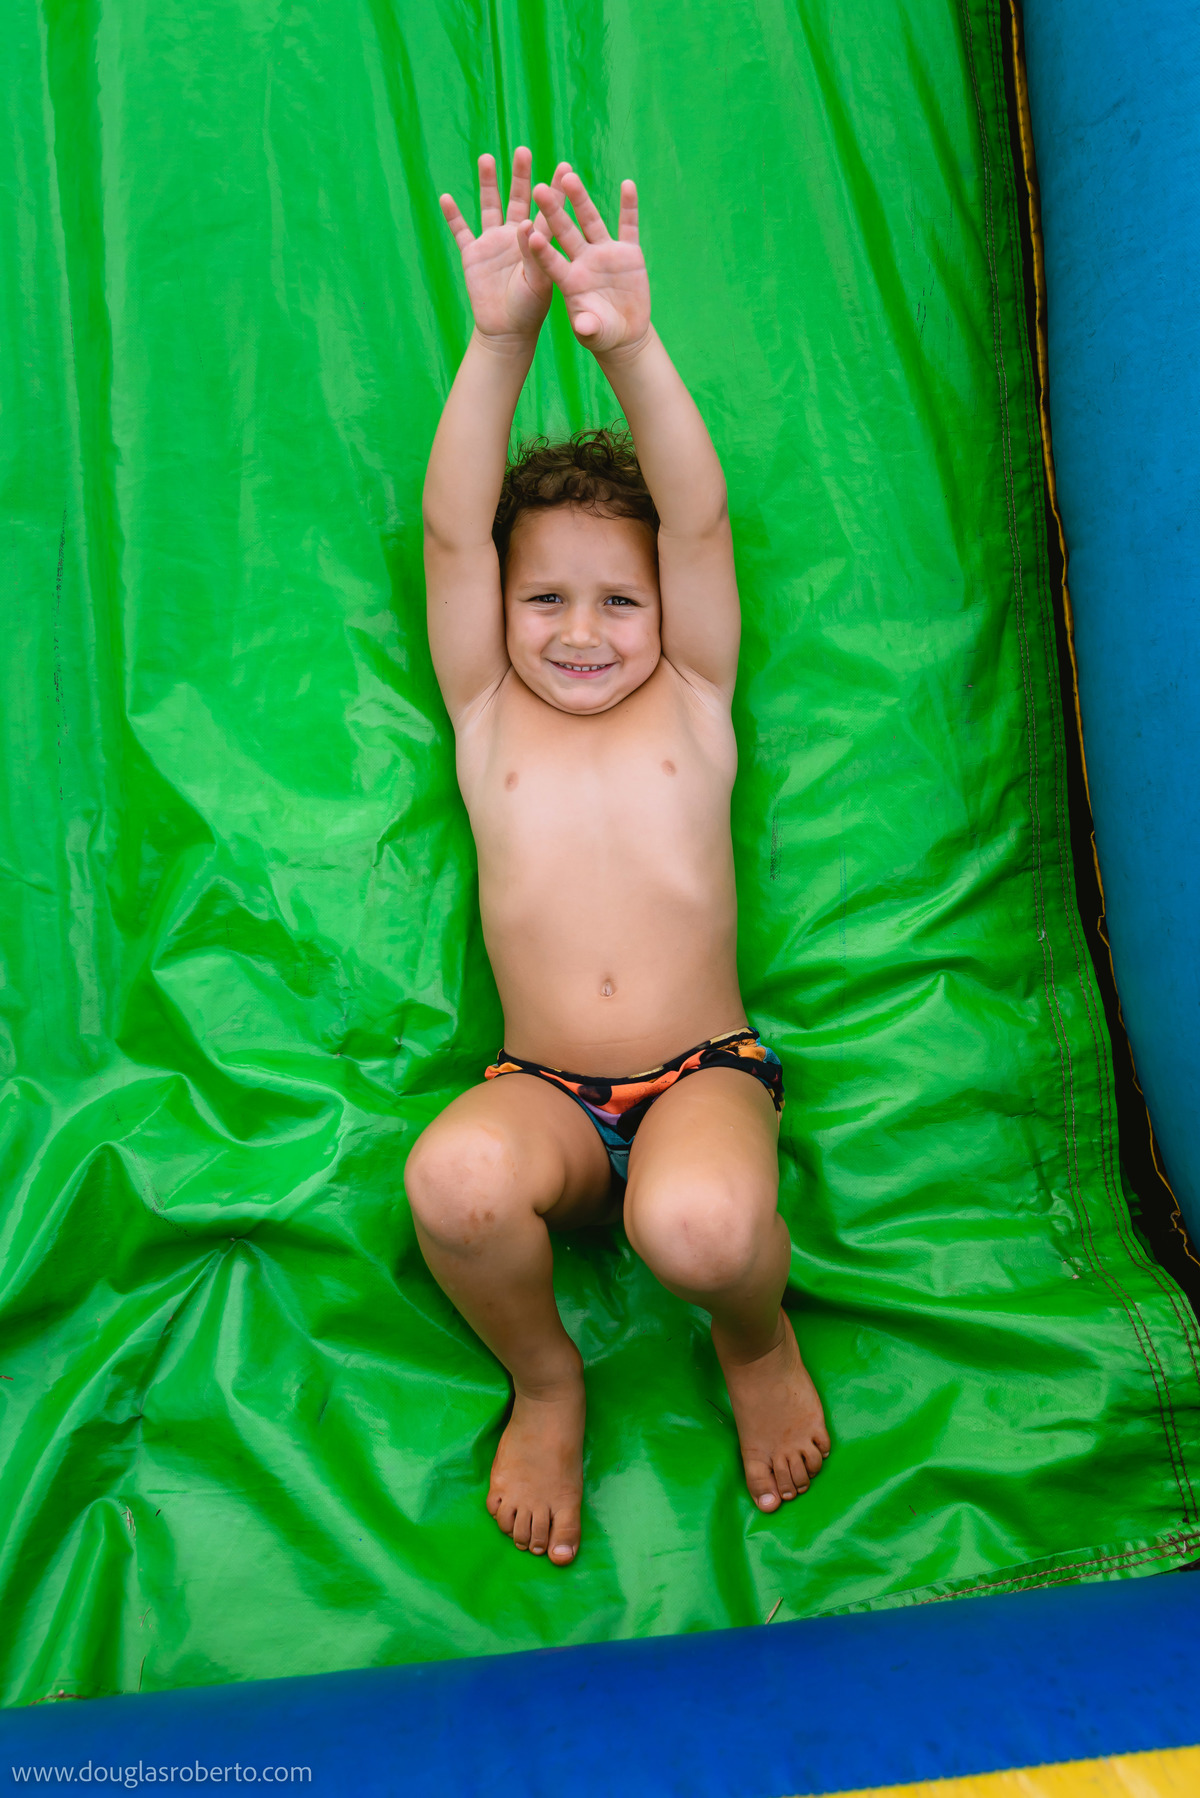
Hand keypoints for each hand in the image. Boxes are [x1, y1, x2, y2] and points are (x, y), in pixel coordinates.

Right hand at [440, 149, 564, 343]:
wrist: (506, 332)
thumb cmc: (531, 311)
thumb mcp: (539, 283)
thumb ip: (535, 254)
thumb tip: (528, 222)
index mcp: (538, 242)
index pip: (549, 211)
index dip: (556, 190)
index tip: (565, 168)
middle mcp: (516, 236)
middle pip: (519, 199)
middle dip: (521, 176)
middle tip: (523, 151)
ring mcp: (493, 243)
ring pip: (490, 206)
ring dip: (488, 183)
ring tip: (487, 158)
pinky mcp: (473, 254)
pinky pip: (461, 231)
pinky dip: (453, 216)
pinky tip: (446, 198)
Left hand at [525, 171, 650, 356]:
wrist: (623, 333)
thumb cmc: (601, 334)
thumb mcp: (593, 332)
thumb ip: (588, 326)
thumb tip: (582, 327)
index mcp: (569, 279)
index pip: (551, 261)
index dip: (542, 249)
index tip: (529, 233)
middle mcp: (583, 261)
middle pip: (565, 232)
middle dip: (553, 211)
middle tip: (538, 188)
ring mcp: (605, 253)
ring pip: (591, 221)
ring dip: (581, 199)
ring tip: (568, 176)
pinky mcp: (628, 252)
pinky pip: (629, 225)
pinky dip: (629, 207)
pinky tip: (627, 185)